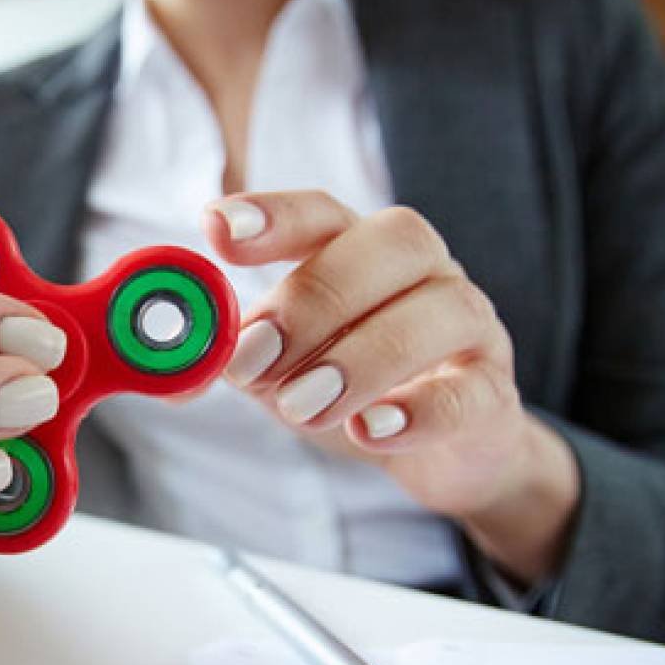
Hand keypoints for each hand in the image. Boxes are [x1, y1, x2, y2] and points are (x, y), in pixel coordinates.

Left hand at [203, 192, 578, 581]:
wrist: (446, 453)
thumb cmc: (353, 389)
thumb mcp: (281, 370)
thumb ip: (230, 358)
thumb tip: (171, 366)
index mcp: (360, 250)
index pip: (323, 212)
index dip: (273, 215)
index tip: (218, 230)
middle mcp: (422, 272)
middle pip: (389, 245)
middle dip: (312, 299)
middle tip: (252, 360)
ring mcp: (468, 328)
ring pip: (438, 311)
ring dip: (360, 358)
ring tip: (300, 407)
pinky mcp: (493, 395)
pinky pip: (470, 390)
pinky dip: (418, 410)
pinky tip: (369, 430)